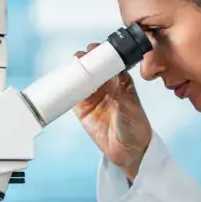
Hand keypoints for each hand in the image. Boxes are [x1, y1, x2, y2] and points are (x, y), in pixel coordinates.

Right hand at [72, 44, 152, 179]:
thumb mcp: (131, 109)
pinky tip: (63, 82)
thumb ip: (120, 94)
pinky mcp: (83, 109)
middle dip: (86, 60)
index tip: (95, 49)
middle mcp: (106, 86)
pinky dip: (67, 88)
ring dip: (75, 71)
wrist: (129, 152)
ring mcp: (93, 97)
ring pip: (81, 79)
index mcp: (122, 81)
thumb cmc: (136, 128)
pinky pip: (72, 95)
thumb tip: (112, 77)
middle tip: (81, 57)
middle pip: (93, 67)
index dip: (102, 54)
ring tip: (70, 66)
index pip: (110, 62)